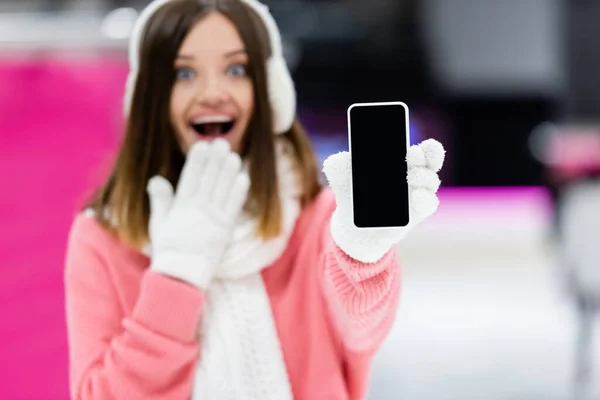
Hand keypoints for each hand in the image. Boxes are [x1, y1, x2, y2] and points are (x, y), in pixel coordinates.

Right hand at [146, 139, 249, 288]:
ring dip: (228, 171)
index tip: (202, 145)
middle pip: (208, 180)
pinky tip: (243, 177)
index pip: (189, 179)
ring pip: (222, 190)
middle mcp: (197, 211)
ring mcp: (213, 220)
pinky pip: (233, 207)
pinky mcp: (225, 229)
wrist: (182, 276)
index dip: (197, 161)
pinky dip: (238, 191)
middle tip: (221, 142)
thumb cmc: (169, 248)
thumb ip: (160, 199)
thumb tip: (156, 178)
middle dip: (215, 160)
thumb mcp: (159, 222)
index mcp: (180, 207)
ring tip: (233, 155)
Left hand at [323, 139, 444, 262]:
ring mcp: (417, 194)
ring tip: (410, 176)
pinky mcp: (416, 213)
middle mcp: (414, 175)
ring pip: (430, 182)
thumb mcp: (341, 177)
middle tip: (413, 154)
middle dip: (427, 155)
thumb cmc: (352, 192)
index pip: (422, 149)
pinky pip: (427, 205)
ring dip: (423, 177)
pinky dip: (425, 199)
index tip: (418, 144)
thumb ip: (337, 166)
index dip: (427, 146)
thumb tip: (335, 161)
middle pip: (431, 161)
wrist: (351, 224)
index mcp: (401, 160)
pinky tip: (417, 197)